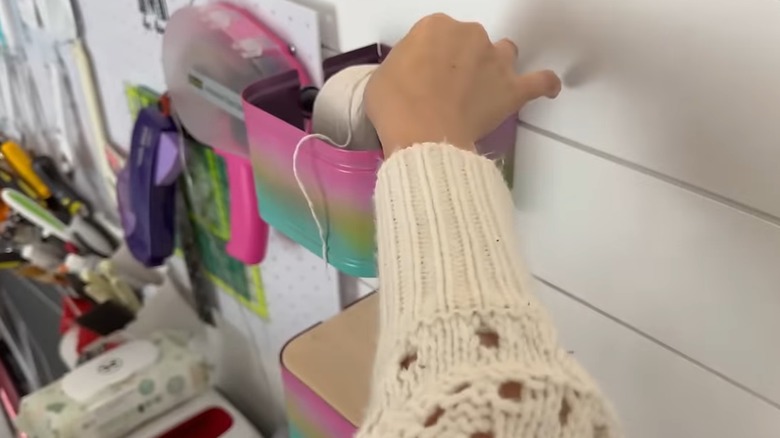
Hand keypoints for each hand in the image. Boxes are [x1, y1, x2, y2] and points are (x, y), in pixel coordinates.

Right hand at [364, 13, 560, 155]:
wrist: (422, 135)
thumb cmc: (395, 106)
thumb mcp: (382, 77)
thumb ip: (403, 66)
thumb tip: (414, 75)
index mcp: (435, 26)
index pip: (436, 35)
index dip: (431, 59)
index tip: (424, 79)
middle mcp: (470, 35)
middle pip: (470, 42)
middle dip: (463, 62)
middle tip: (448, 90)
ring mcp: (496, 61)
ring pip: (505, 53)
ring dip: (497, 67)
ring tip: (486, 89)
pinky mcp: (513, 89)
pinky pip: (541, 82)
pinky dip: (545, 84)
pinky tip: (547, 89)